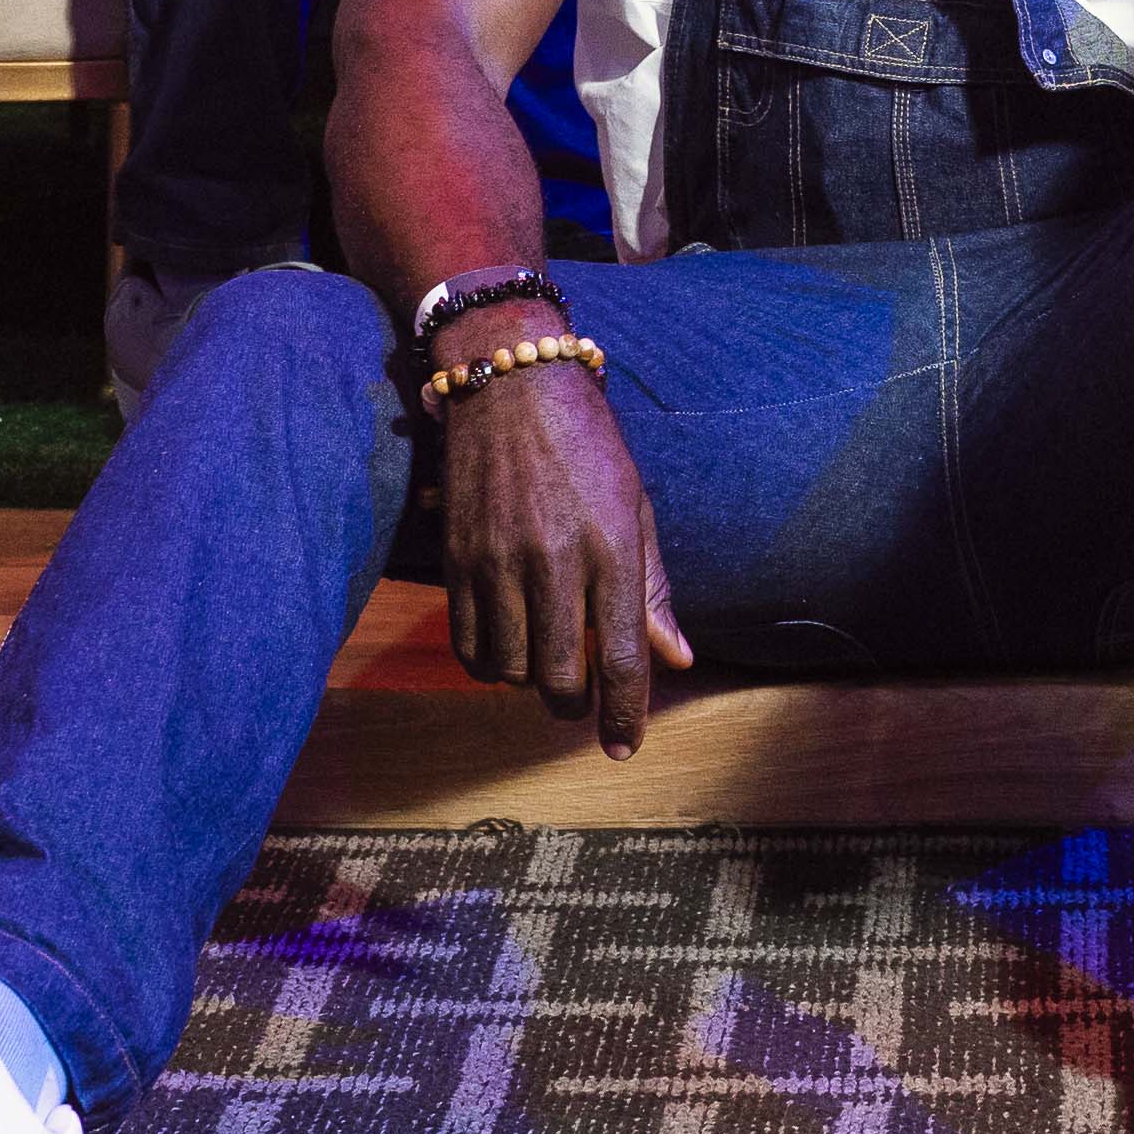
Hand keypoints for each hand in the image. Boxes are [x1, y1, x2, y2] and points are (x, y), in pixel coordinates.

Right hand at [436, 329, 690, 753]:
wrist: (512, 385)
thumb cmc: (588, 445)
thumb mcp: (637, 507)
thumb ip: (652, 590)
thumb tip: (675, 660)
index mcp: (611, 547)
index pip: (621, 659)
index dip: (625, 715)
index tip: (624, 747)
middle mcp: (554, 559)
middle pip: (559, 678)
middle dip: (574, 704)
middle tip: (581, 695)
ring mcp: (498, 561)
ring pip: (511, 670)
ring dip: (530, 681)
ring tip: (544, 659)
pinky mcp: (458, 558)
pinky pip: (468, 645)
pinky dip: (488, 664)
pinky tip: (506, 648)